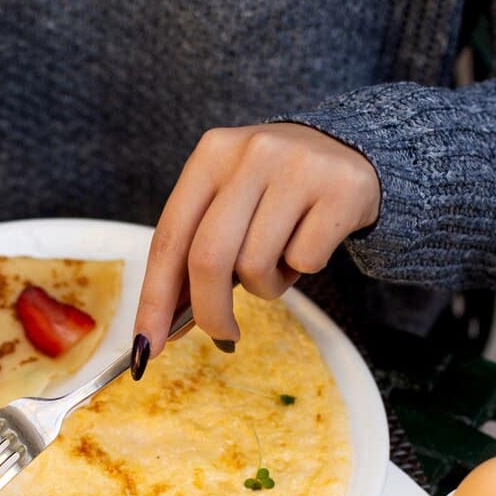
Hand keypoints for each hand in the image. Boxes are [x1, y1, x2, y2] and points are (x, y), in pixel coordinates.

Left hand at [133, 123, 379, 361]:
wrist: (348, 152)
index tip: (147, 343)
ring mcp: (299, 168)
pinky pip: (304, 262)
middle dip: (209, 311)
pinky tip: (309, 244)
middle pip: (208, 258)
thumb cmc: (274, 192)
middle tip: (222, 335)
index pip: (170, 237)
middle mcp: (251, 154)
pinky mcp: (342, 190)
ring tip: (280, 261)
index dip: (154, 298)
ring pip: (257, 265)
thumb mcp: (230, 203)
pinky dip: (302, 270)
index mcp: (212, 154)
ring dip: (265, 285)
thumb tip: (164, 326)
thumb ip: (195, 252)